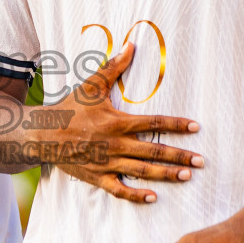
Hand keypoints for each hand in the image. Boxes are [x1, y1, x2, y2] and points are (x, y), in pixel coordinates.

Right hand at [49, 42, 202, 203]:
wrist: (42, 135)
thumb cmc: (68, 108)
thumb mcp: (90, 86)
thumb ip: (113, 67)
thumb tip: (131, 45)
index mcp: (117, 122)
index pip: (154, 122)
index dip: (176, 124)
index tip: (196, 127)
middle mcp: (115, 144)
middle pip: (154, 151)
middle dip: (180, 156)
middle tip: (201, 161)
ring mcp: (107, 163)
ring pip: (142, 171)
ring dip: (167, 174)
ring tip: (187, 176)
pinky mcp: (98, 177)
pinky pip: (120, 189)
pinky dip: (136, 195)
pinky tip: (153, 197)